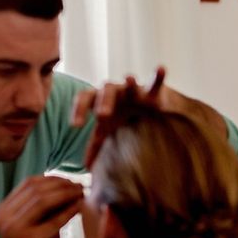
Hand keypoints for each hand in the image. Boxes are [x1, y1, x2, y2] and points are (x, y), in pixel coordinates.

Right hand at [0, 175, 82, 237]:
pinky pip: (53, 220)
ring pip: (43, 201)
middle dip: (62, 185)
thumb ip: (47, 206)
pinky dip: (69, 211)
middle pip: (37, 189)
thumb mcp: (38, 223)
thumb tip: (70, 185)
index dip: (53, 178)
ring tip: (82, 194)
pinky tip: (81, 207)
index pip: (29, 183)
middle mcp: (5, 216)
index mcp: (4, 209)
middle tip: (81, 186)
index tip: (72, 180)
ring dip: (66, 195)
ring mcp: (14, 228)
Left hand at [72, 66, 226, 166]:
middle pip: (105, 90)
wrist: (146, 109)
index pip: (84, 99)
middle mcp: (115, 92)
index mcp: (100, 100)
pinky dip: (158, 76)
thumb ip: (96, 145)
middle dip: (104, 101)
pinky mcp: (152, 91)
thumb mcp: (108, 132)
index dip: (78, 110)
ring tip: (130, 79)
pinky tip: (162, 69)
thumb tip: (84, 168)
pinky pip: (155, 82)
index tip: (75, 126)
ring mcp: (134, 90)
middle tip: (103, 115)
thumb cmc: (122, 119)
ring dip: (130, 83)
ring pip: (129, 83)